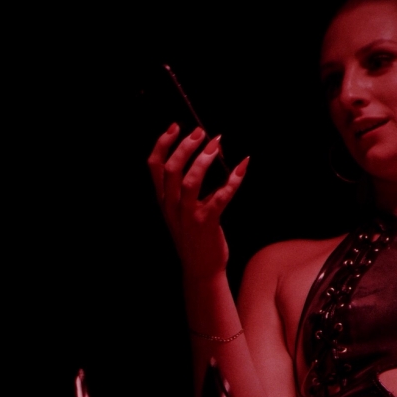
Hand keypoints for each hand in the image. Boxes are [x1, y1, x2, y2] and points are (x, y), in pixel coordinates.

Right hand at [147, 123, 249, 279]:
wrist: (201, 269)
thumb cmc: (194, 236)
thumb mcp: (179, 211)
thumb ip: (183, 188)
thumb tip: (204, 154)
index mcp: (163, 200)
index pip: (154, 166)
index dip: (162, 144)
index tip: (175, 126)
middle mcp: (171, 206)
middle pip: (171, 169)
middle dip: (185, 147)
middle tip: (200, 132)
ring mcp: (187, 215)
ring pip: (190, 181)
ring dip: (203, 159)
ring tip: (216, 144)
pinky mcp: (206, 223)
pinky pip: (220, 197)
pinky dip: (233, 180)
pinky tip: (242, 166)